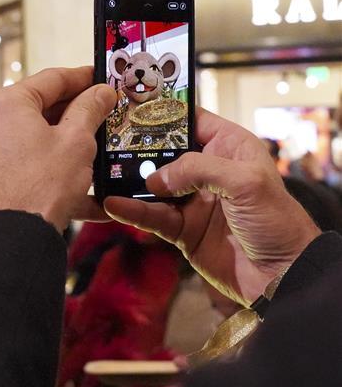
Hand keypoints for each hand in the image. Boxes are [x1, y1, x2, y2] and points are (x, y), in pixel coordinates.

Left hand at [0, 66, 115, 230]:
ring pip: (37, 138)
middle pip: (42, 108)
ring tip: (100, 149)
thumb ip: (91, 109)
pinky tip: (88, 191)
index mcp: (8, 103)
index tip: (103, 79)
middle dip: (77, 113)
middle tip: (106, 114)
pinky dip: (55, 169)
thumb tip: (101, 92)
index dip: (83, 77)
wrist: (14, 237)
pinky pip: (29, 164)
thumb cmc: (42, 185)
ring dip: (69, 144)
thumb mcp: (77, 141)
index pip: (52, 78)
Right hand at [104, 107, 319, 304]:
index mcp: (229, 148)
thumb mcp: (244, 182)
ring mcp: (192, 200)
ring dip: (130, 183)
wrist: (281, 276)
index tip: (133, 110)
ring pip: (152, 186)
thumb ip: (198, 169)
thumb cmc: (277, 222)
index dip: (165, 114)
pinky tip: (114, 205)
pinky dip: (132, 211)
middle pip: (164, 152)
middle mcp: (208, 170)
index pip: (191, 120)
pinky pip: (151, 216)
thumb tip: (156, 178)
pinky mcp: (181, 229)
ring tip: (106, 177)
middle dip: (138, 149)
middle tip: (109, 144)